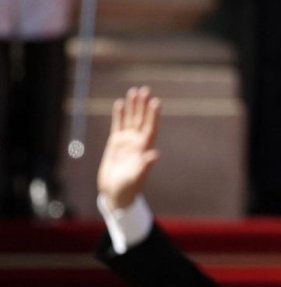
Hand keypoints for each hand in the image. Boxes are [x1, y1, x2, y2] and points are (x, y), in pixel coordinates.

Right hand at [97, 86, 161, 210]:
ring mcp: (127, 142)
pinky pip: (118, 125)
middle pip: (141, 120)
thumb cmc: (128, 189)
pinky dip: (119, 115)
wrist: (116, 194)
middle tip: (145, 89)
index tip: (156, 102)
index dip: (153, 115)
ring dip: (133, 106)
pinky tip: (120, 103)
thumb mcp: (136, 178)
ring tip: (134, 91)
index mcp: (144, 150)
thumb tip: (155, 155)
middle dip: (143, 105)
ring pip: (131, 120)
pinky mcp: (115, 144)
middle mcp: (137, 143)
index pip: (150, 128)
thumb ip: (145, 166)